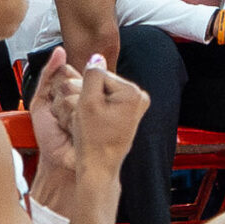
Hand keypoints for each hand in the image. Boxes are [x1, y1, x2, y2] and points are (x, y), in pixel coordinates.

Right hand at [61, 53, 149, 176]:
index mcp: (133, 93)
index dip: (85, 90)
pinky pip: (108, 103)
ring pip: (103, 92)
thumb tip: (97, 57)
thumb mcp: (88, 102)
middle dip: (89, 96)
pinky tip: (96, 124)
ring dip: (92, 103)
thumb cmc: (94, 141)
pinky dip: (98, 110)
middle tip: (87, 118)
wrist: (99, 167)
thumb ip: (92, 75)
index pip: (99, 75)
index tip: (85, 109)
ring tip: (91, 122)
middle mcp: (139, 98)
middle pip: (103, 83)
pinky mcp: (129, 114)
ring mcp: (136, 107)